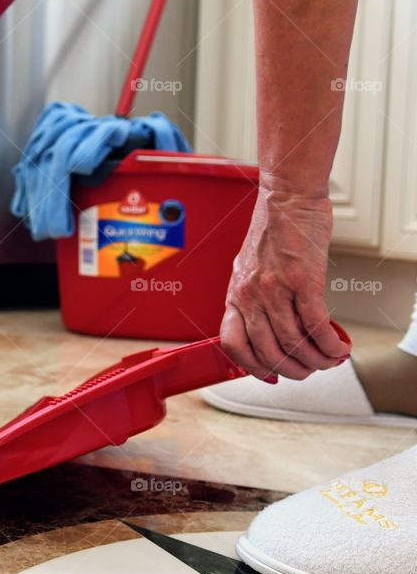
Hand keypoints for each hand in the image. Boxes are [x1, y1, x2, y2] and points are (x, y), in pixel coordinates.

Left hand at [220, 185, 350, 380]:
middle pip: (268, 351)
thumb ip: (254, 297)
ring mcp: (274, 289)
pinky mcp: (302, 280)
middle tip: (310, 370)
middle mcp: (250, 295)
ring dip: (317, 360)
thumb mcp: (250, 269)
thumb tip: (269, 326)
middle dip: (293, 370)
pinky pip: (315, 324)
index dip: (252, 366)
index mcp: (235, 295)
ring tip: (330, 360)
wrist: (287, 198)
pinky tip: (339, 347)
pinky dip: (329, 343)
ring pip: (294, 343)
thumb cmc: (273, 231)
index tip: (271, 374)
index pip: (233, 344)